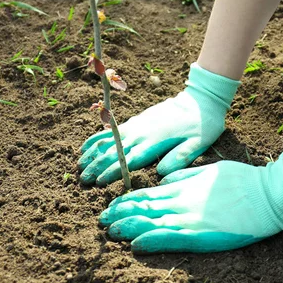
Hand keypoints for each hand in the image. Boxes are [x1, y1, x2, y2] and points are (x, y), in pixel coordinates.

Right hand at [78, 63, 239, 184]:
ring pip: (109, 141)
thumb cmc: (203, 125)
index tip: (98, 182)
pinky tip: (86, 146)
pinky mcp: (137, 120)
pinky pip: (112, 130)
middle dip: (97, 166)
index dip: (112, 171)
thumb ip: (180, 157)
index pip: (129, 160)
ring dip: (93, 153)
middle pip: (114, 152)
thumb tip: (160, 173)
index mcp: (155, 142)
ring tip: (79, 166)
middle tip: (82, 180)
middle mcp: (142, 133)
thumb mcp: (199, 143)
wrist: (201, 99)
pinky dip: (98, 138)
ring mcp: (137, 125)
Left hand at [98, 152, 282, 252]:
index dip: (127, 200)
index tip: (111, 205)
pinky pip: (171, 237)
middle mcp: (183, 202)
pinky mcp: (202, 234)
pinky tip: (136, 243)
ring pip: (152, 222)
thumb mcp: (210, 170)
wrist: (267, 193)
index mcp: (185, 186)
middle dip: (121, 214)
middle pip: (145, 208)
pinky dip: (152, 239)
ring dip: (129, 227)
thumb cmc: (243, 180)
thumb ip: (186, 175)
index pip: (148, 194)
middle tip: (102, 219)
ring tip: (110, 231)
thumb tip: (165, 180)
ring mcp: (191, 218)